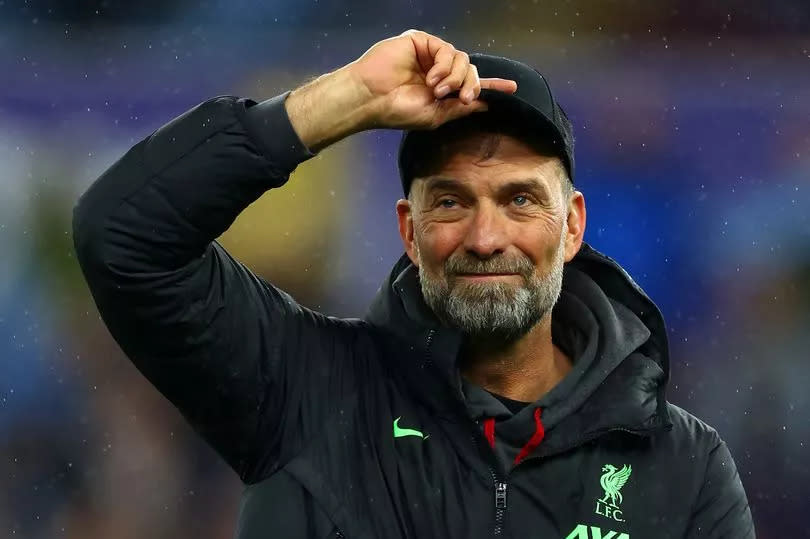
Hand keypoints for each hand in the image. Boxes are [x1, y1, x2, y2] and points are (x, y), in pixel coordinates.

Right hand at [347, 29, 517, 129]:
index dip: (491, 85)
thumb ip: (460, 108)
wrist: (373, 99)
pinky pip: (447, 49)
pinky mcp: (421, 41)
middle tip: (462, 98)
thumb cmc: (398, 111)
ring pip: (462, 59)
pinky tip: (431, 78)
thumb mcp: (436, 116)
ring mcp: (430, 55)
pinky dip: (444, 66)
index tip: (512, 88)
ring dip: (455, 77)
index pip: (471, 84)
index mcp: (441, 89)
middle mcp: (438, 70)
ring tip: (436, 90)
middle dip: (471, 85)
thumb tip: (485, 104)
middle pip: (470, 70)